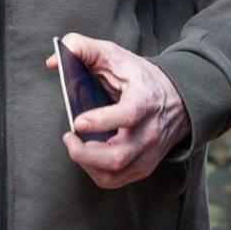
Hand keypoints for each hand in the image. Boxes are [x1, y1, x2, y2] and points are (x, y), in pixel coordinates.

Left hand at [46, 33, 190, 188]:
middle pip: (118, 156)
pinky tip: (87, 155)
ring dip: (87, 164)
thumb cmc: (139, 77)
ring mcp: (148, 153)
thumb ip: (82, 49)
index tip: (77, 122)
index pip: (128, 115)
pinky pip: (116, 180)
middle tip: (69, 136)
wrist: (177, 99)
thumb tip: (53, 61)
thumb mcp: (114, 55)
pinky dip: (95, 172)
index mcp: (145, 100)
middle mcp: (149, 131)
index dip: (102, 121)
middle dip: (85, 153)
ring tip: (75, 145)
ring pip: (115, 174)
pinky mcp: (143, 166)